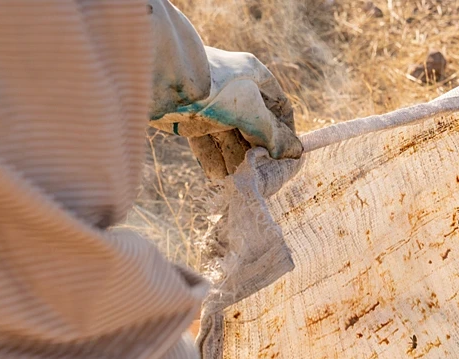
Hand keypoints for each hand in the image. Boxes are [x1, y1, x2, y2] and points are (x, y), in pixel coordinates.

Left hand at [185, 48, 302, 178]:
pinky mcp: (191, 119)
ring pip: (229, 139)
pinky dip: (212, 159)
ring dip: (234, 161)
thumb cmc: (214, 89)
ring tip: (237, 181)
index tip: (288, 156)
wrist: (162, 79)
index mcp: (254, 78)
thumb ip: (273, 135)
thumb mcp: (251, 111)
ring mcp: (213, 106)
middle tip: (261, 176)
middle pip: (253, 128)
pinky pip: (207, 143)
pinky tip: (217, 177)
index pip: (279, 106)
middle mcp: (235, 91)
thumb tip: (295, 152)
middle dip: (256, 153)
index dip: (286, 132)